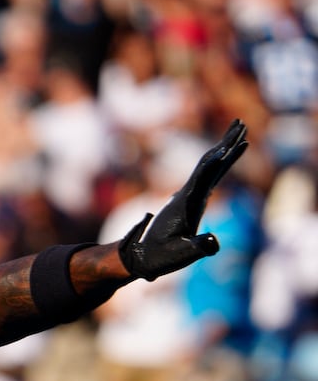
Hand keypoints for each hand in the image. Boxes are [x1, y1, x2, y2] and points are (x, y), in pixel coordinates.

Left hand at [119, 119, 247, 279]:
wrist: (140, 257)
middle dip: (225, 143)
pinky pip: (208, 177)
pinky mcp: (190, 202)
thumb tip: (214, 243)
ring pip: (209, 167)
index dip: (215, 162)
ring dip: (224, 148)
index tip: (228, 146)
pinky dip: (220, 164)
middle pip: (208, 163)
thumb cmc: (159, 257)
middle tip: (241, 123)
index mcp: (185, 203)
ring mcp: (188, 197)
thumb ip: (199, 247)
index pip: (203, 177)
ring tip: (239, 131)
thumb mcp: (181, 254)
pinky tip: (225, 158)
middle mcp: (187, 195)